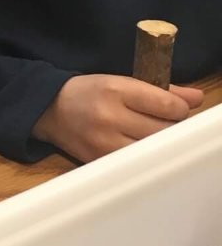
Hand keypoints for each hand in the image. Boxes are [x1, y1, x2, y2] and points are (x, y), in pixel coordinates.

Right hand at [32, 74, 204, 162]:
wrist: (49, 109)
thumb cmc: (88, 92)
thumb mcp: (120, 81)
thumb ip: (160, 90)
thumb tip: (196, 98)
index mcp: (115, 90)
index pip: (167, 106)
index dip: (180, 109)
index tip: (175, 109)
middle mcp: (110, 116)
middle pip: (163, 131)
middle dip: (171, 128)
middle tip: (165, 124)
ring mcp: (104, 142)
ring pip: (151, 150)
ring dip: (158, 144)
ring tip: (152, 136)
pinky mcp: (100, 160)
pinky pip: (135, 163)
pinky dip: (143, 157)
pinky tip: (139, 148)